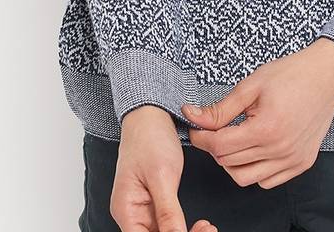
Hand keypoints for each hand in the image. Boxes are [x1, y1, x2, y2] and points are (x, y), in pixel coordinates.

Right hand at [110, 104, 218, 231]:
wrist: (151, 114)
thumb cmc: (150, 137)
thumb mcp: (162, 174)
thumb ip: (168, 211)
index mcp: (126, 209)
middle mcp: (131, 213)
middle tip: (207, 230)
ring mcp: (142, 209)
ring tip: (207, 227)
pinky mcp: (153, 203)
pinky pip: (167, 224)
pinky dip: (182, 226)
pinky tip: (199, 224)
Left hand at [180, 38, 333, 188]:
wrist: (327, 76)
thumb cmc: (291, 74)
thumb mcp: (251, 85)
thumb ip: (221, 108)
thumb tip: (193, 116)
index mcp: (266, 128)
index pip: (220, 146)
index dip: (201, 137)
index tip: (196, 128)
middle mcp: (280, 150)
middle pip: (229, 163)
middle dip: (214, 147)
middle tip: (214, 129)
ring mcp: (292, 160)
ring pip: (246, 178)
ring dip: (232, 163)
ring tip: (234, 140)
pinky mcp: (302, 164)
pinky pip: (268, 181)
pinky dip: (255, 170)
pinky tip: (254, 149)